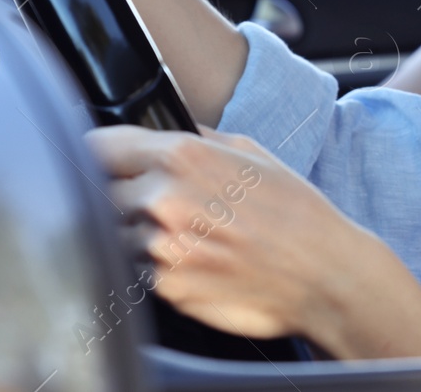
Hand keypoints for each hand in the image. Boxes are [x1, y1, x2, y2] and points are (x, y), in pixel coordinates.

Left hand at [86, 124, 420, 359]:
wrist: (323, 272)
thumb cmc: (295, 210)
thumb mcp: (253, 152)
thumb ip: (199, 138)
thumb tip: (163, 134)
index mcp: (183, 156)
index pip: (102, 146)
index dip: (97, 151)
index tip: (99, 159)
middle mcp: (165, 199)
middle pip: (103, 191)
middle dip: (124, 195)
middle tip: (161, 205)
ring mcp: (162, 247)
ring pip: (119, 234)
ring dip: (141, 234)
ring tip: (190, 237)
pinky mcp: (166, 288)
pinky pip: (139, 271)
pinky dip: (157, 267)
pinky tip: (196, 261)